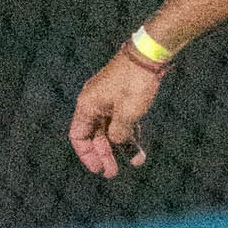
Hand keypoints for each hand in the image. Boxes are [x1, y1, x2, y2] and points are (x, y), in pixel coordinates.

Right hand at [69, 51, 162, 177]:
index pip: (78, 137)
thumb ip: (118, 133)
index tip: (98, 169)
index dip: (86, 155)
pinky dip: (129, 132)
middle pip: (94, 135)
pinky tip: (139, 146)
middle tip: (113, 173)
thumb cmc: (135, 82)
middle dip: (104, 154)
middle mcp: (94, 103)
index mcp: (87, 106)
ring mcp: (108, 99)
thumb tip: (117, 141)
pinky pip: (121, 119)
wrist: (149, 54)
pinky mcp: (121, 96)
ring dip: (120, 146)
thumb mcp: (127, 114)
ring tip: (135, 161)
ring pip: (110, 128)